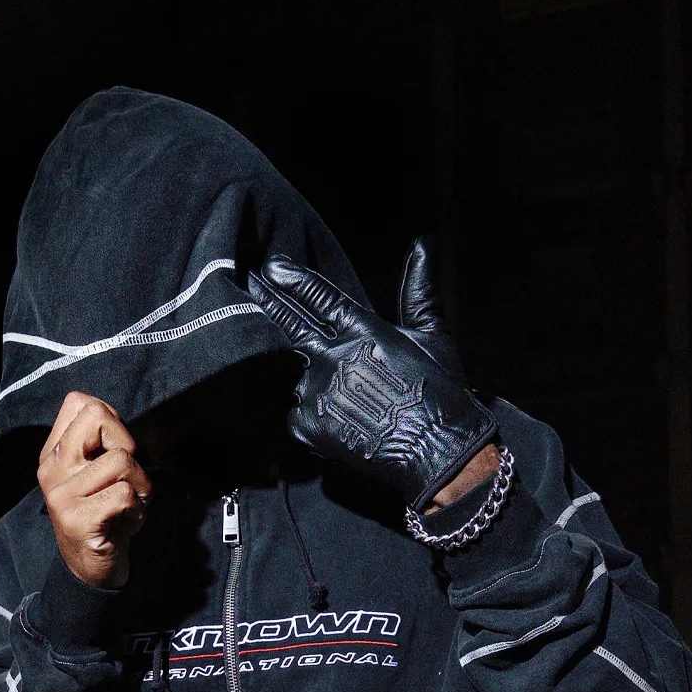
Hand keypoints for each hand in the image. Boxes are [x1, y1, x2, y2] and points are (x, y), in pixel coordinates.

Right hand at [37, 392, 151, 589]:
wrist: (90, 572)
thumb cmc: (104, 518)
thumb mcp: (96, 476)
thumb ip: (99, 445)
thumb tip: (115, 418)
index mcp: (54, 453)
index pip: (80, 403)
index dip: (111, 421)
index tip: (114, 451)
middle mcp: (52, 469)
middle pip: (98, 417)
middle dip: (127, 445)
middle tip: (125, 477)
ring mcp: (62, 494)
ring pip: (121, 460)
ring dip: (140, 486)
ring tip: (127, 506)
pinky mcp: (78, 518)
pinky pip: (125, 494)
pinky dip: (138, 509)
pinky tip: (126, 522)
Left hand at [245, 237, 496, 511]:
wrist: (436, 450)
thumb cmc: (439, 392)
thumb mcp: (432, 335)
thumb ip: (418, 289)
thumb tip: (422, 242)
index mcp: (362, 330)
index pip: (318, 297)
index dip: (293, 280)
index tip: (272, 267)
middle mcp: (333, 356)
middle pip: (291, 325)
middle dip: (268, 302)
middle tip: (252, 285)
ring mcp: (318, 391)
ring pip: (299, 378)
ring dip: (312, 381)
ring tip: (344, 399)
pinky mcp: (309, 425)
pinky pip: (297, 415)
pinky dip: (311, 417)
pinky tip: (338, 425)